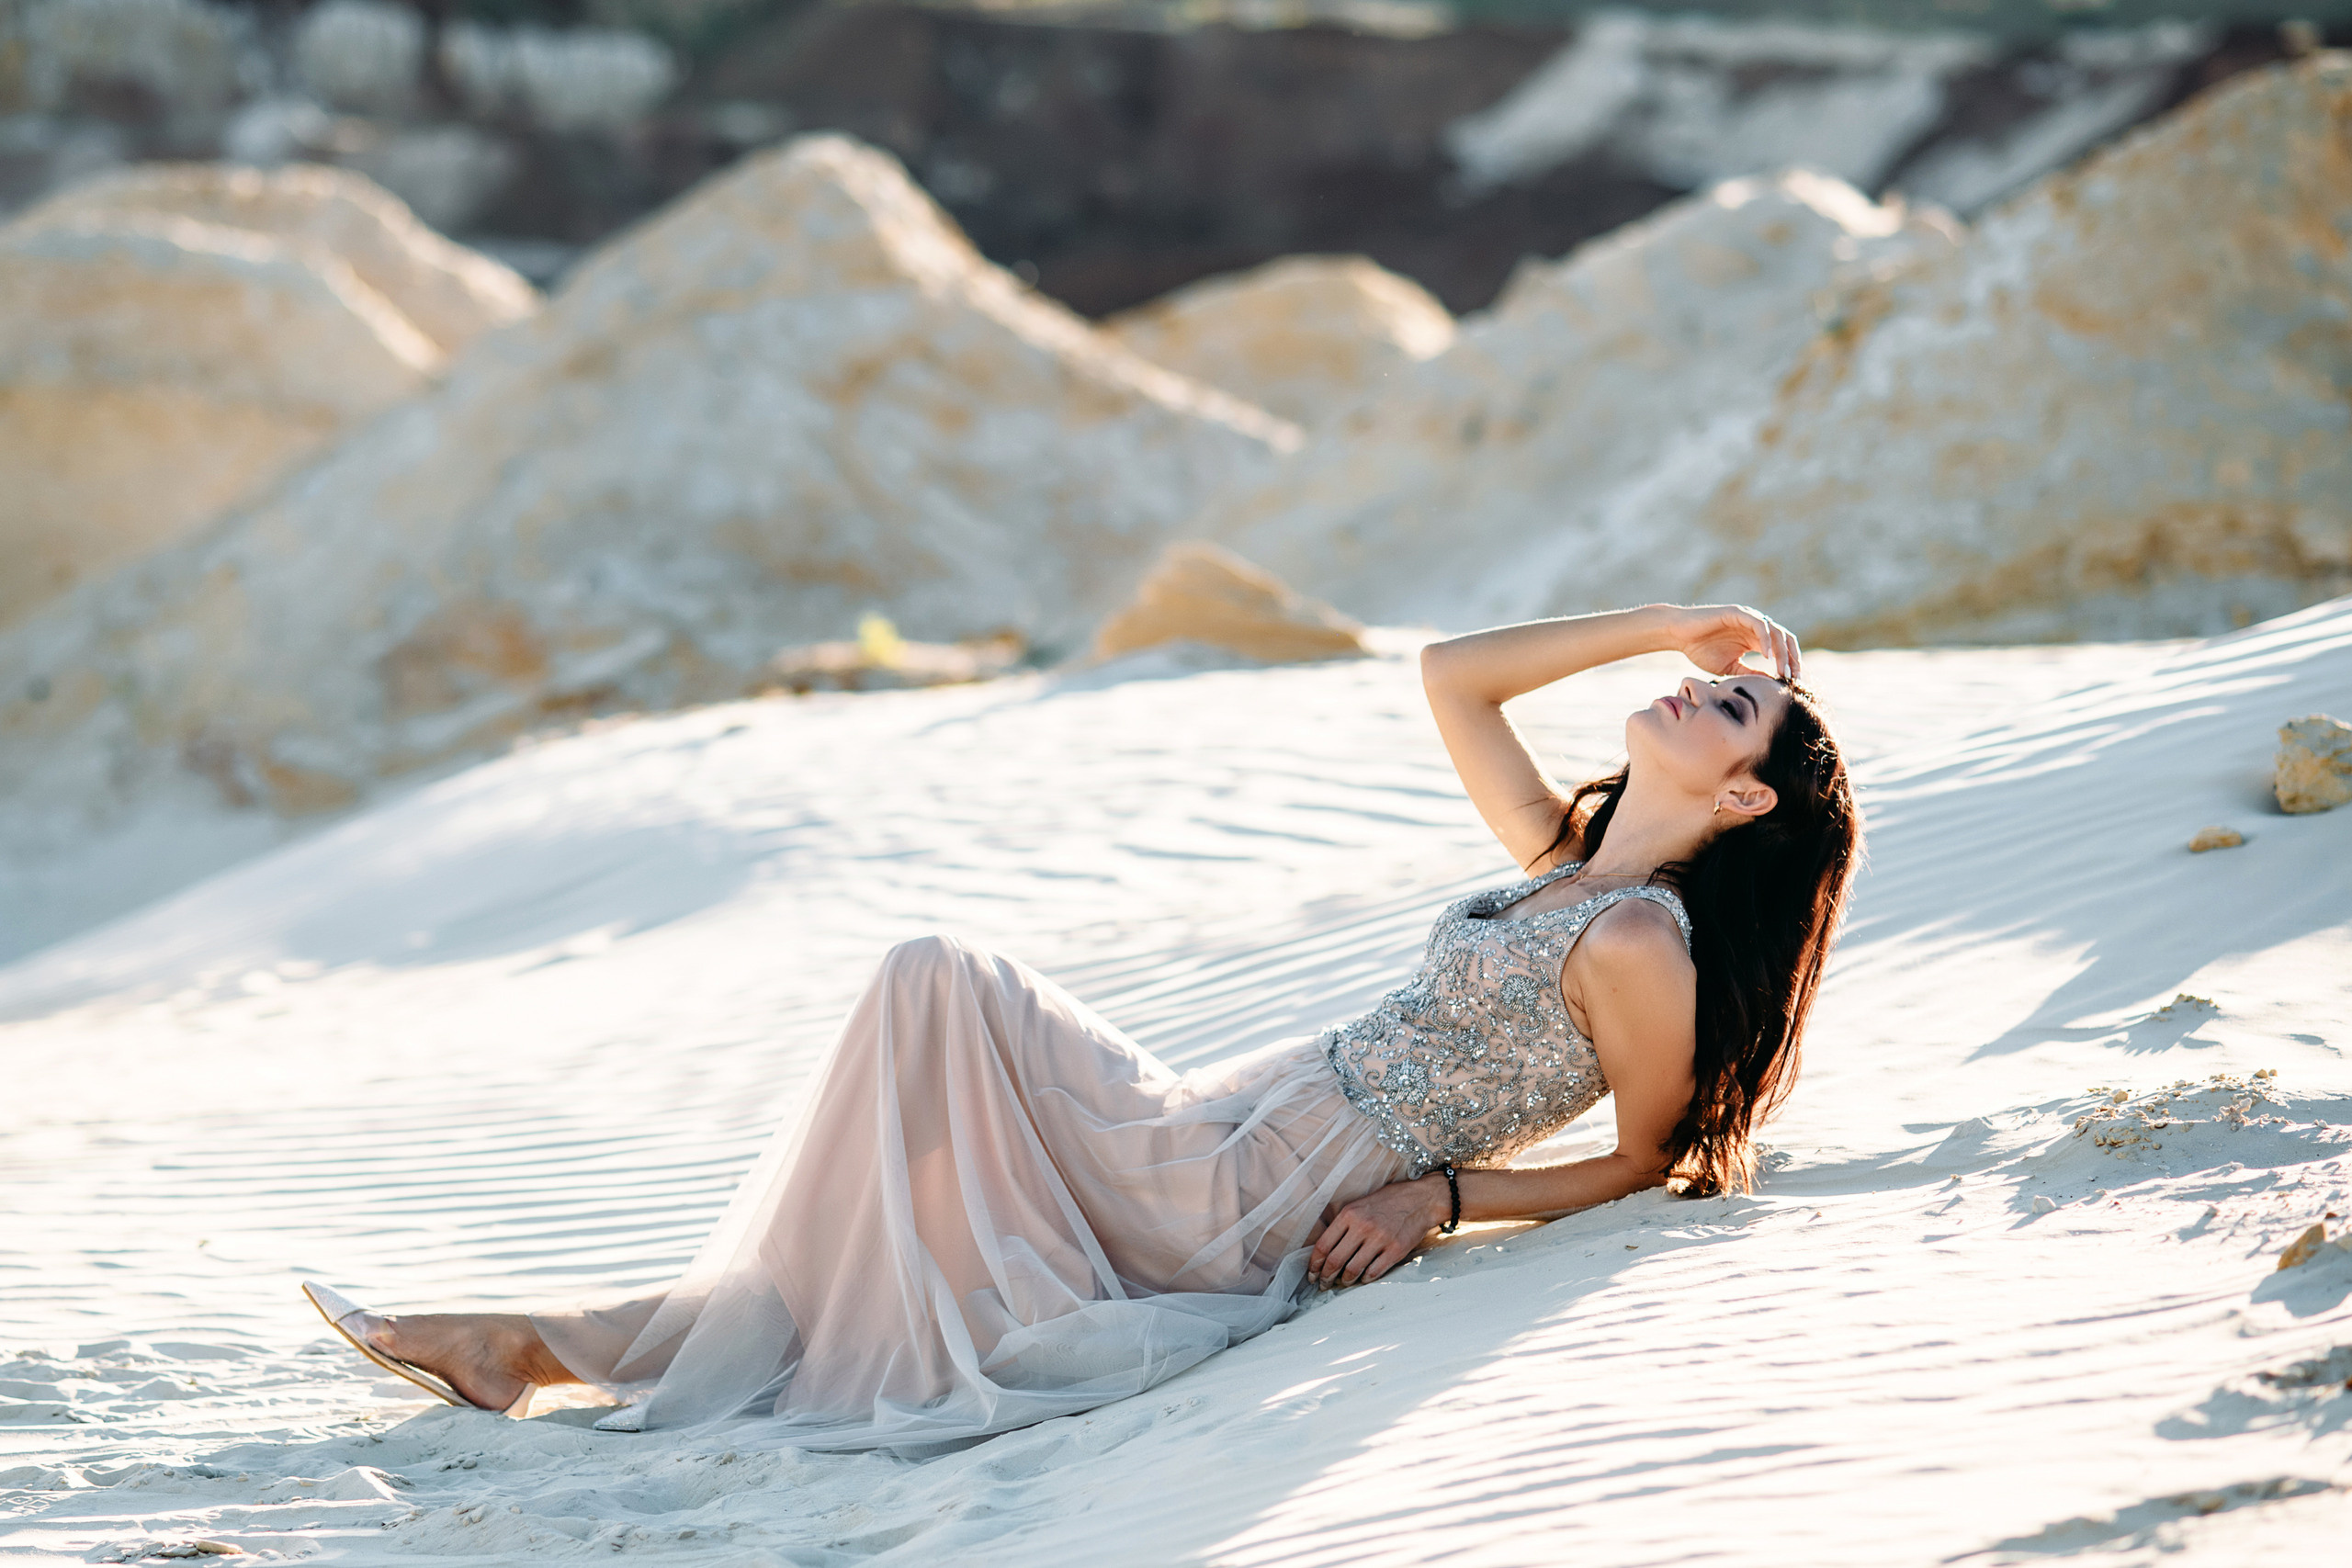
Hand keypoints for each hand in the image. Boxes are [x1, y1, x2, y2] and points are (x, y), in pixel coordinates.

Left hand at [1308, 1175, 1447, 1287]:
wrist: (1420, 1200)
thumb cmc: (1387, 1201)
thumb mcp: (1359, 1204)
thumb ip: (1342, 1223)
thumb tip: (1324, 1248)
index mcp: (1349, 1214)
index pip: (1323, 1245)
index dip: (1314, 1264)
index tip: (1311, 1274)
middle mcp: (1362, 1226)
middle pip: (1335, 1260)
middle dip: (1325, 1277)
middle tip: (1323, 1284)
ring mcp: (1380, 1239)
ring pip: (1353, 1269)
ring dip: (1345, 1281)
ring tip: (1343, 1283)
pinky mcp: (1395, 1250)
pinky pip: (1374, 1272)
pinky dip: (1365, 1279)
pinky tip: (1363, 1278)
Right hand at [1659, 604, 1801, 681]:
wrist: (1679, 636)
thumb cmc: (1701, 650)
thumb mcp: (1730, 668)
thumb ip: (1750, 673)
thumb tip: (1771, 683)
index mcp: (1756, 639)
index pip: (1781, 649)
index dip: (1790, 664)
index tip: (1794, 682)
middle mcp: (1756, 627)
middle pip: (1784, 639)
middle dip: (1791, 658)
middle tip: (1793, 677)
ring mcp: (1749, 618)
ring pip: (1775, 632)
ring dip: (1781, 652)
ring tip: (1781, 670)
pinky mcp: (1738, 612)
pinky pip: (1759, 625)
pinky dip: (1765, 640)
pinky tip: (1766, 656)